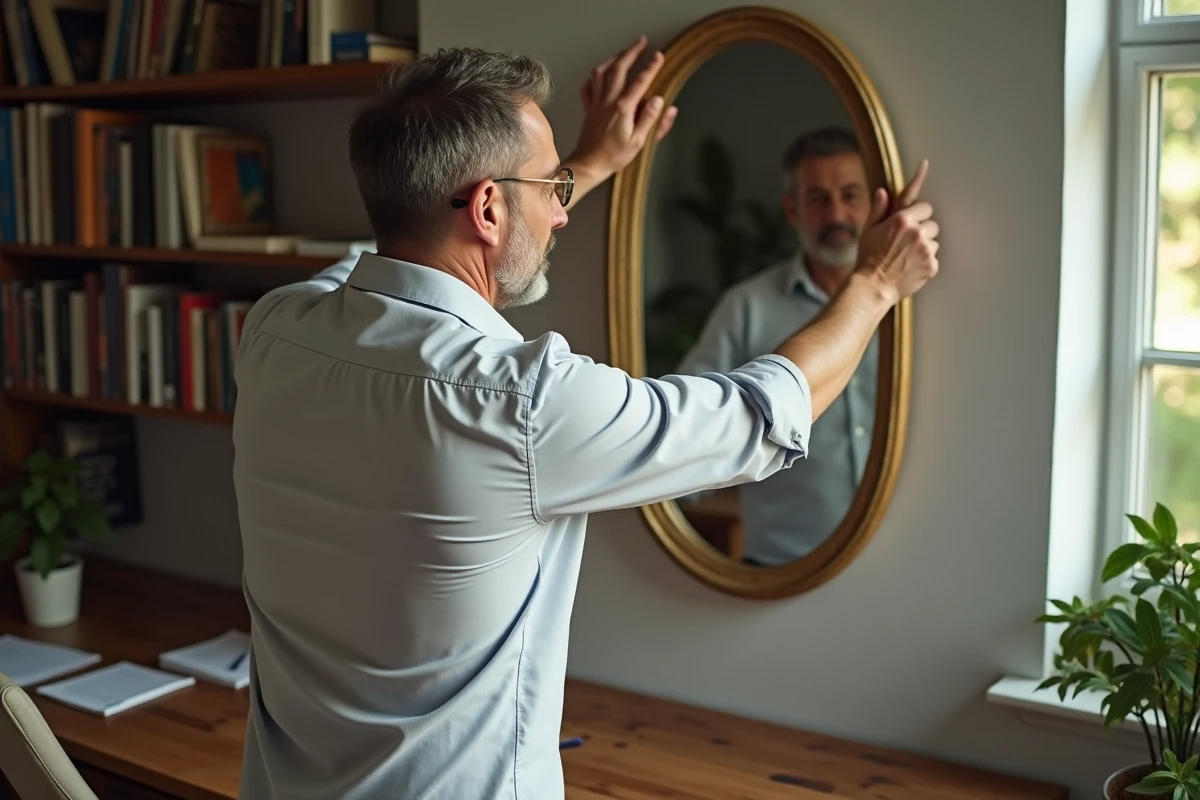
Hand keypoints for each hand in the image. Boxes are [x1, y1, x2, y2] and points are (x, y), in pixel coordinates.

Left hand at [566, 36, 678, 194]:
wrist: (589, 164)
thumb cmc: (614, 157)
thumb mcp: (639, 142)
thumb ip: (651, 120)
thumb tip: (662, 102)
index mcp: (623, 108)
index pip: (640, 82)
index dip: (651, 67)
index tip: (659, 56)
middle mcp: (608, 101)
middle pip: (619, 68)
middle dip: (631, 52)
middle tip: (641, 42)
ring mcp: (596, 103)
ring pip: (601, 72)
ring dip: (613, 59)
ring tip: (622, 53)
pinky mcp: (589, 109)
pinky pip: (588, 87)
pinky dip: (594, 77)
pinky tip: (599, 75)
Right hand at [853, 160, 938, 301]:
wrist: (872, 287)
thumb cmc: (868, 259)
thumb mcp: (869, 230)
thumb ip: (879, 209)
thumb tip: (883, 192)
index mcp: (902, 220)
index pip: (925, 207)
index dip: (919, 213)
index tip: (922, 207)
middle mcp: (917, 232)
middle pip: (933, 224)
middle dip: (923, 230)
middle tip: (907, 242)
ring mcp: (926, 249)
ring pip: (934, 241)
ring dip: (925, 246)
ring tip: (907, 256)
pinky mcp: (931, 265)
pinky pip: (934, 258)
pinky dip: (926, 262)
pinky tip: (910, 266)